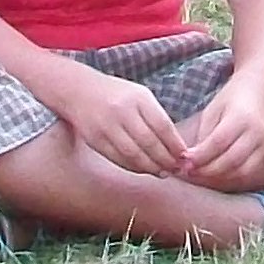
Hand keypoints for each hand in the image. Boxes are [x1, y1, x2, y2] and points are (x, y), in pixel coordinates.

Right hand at [60, 70, 186, 176]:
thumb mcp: (140, 96)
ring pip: (134, 155)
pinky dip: (134, 168)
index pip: (162, 126)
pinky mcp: (96, 140)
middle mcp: (122, 112)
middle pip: (149, 143)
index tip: (185, 156)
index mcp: (138, 98)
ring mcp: (107, 127)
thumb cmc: (117, 95)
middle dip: (166, 160)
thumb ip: (157, 117)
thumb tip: (176, 147)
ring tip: (163, 172)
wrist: (78, 91)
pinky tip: (144, 169)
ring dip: (151, 167)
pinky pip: (119, 159)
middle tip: (176, 169)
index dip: (175, 145)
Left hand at [175, 86, 263, 188]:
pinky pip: (248, 170)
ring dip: (219, 176)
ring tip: (200, 173)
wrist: (259, 89)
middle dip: (208, 170)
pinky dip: (230, 175)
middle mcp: (256, 132)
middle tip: (189, 171)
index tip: (184, 161)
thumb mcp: (212, 110)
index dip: (200, 155)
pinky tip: (215, 172)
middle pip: (231, 160)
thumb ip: (204, 134)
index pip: (219, 142)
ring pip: (241, 170)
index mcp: (241, 116)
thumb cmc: (232, 97)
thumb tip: (192, 160)